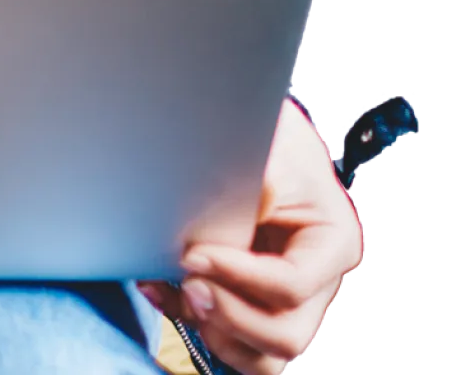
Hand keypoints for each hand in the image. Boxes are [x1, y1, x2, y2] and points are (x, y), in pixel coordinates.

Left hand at [139, 99, 363, 373]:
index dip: (239, 277)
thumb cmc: (273, 142)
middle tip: (187, 284)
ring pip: (262, 356)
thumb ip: (261, 180)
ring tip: (178, 292)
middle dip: (230, 316)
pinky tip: (162, 291)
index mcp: (331, 243)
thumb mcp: (274, 151)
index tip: (192, 254)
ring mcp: (289, 301)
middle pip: (285, 335)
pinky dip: (195, 326)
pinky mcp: (255, 304)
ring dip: (216, 333)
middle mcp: (317, 282)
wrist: (265, 140)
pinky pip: (232, 343)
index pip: (290, 285)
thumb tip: (244, 198)